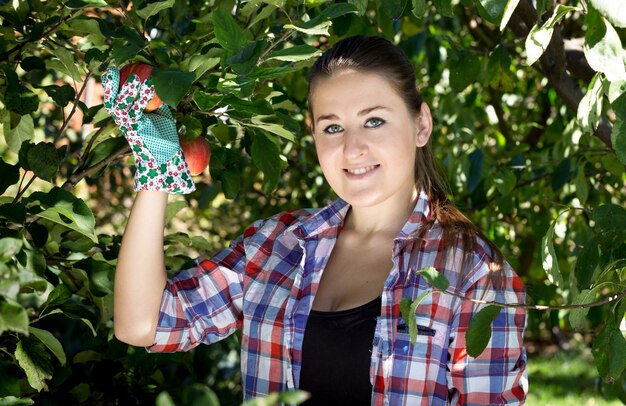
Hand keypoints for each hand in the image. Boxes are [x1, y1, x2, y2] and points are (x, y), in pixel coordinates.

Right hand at [102, 65, 194, 193]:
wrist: (165, 158)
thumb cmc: (163, 137)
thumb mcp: (158, 115)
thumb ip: (155, 102)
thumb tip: (160, 84)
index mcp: (125, 117)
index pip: (113, 99)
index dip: (110, 85)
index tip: (112, 70)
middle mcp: (123, 121)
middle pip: (111, 101)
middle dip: (110, 85)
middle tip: (112, 68)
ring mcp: (128, 125)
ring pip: (121, 104)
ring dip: (128, 89)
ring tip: (136, 76)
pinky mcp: (136, 129)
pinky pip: (137, 110)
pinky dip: (143, 97)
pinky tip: (149, 86)